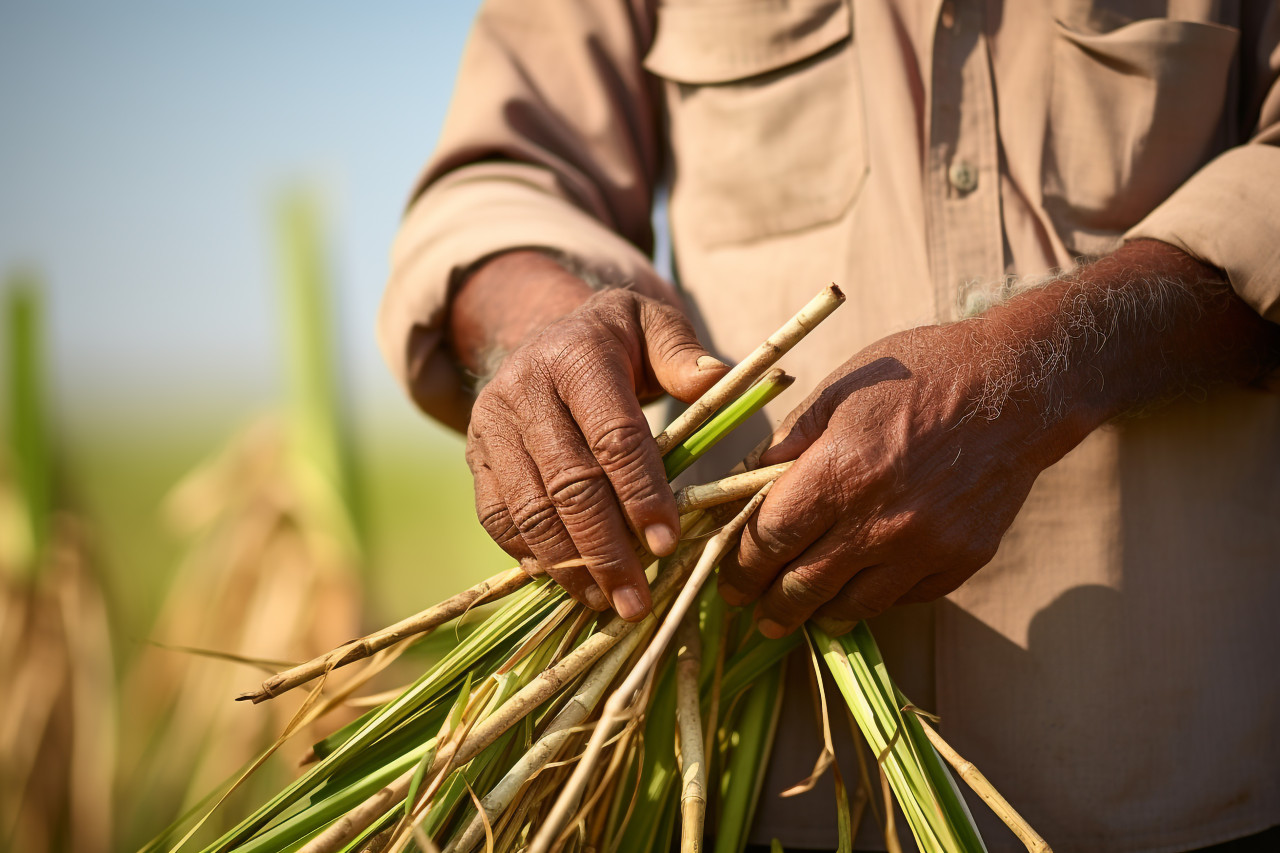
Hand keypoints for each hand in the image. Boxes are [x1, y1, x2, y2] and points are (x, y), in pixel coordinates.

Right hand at [461, 263, 727, 620]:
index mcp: (576, 356)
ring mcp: (490, 425)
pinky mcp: (474, 456)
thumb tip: (715, 379)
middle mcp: (523, 389)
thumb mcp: (652, 325)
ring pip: (529, 509)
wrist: (545, 333)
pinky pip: (497, 517)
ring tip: (605, 604)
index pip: (613, 437)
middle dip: (606, 549)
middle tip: (637, 599)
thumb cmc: (617, 340)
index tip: (666, 544)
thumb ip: (682, 352)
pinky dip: (531, 555)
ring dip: (569, 565)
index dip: (641, 493)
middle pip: (568, 484)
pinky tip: (568, 581)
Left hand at [718, 239, 1279, 637]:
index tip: (728, 579)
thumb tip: (743, 483)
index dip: (740, 567)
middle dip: (769, 605)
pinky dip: (873, 598)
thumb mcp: (842, 388)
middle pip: (804, 586)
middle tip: (754, 611)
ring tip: (797, 615)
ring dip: (816, 615)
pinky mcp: (960, 561)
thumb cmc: (922, 373)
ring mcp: (925, 548)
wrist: (1020, 386)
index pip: (769, 541)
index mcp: (840, 472)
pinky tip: (857, 588)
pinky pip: (903, 598)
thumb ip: (789, 441)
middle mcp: (880, 521)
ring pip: (853, 608)